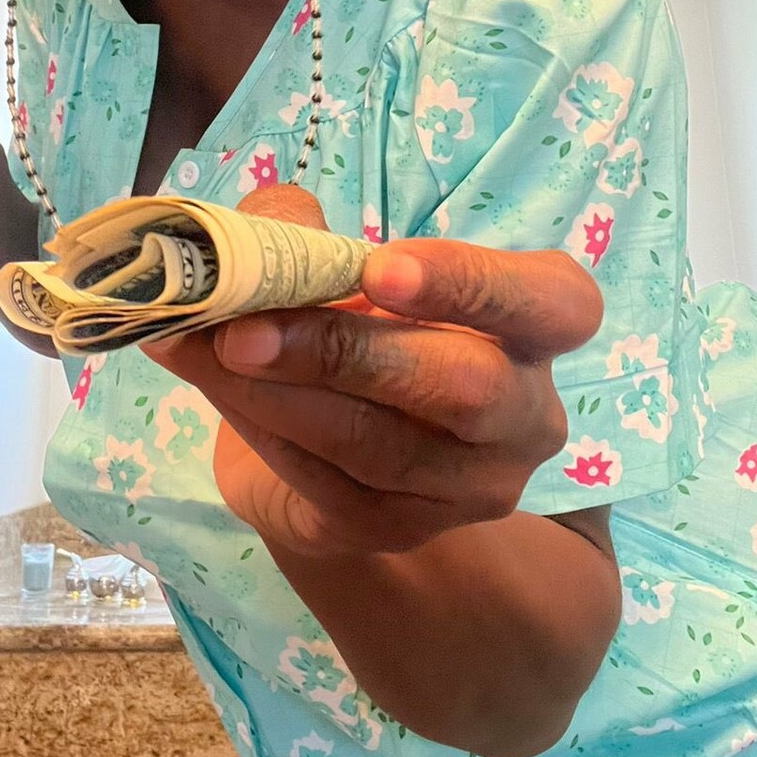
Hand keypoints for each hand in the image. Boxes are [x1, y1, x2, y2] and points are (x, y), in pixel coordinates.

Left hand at [140, 186, 603, 557]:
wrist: (324, 427)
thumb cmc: (354, 314)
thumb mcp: (330, 255)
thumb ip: (299, 228)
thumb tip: (253, 235)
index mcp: (538, 321)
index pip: (553, 305)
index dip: (471, 284)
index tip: (377, 268)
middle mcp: (525, 411)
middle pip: (467, 388)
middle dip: (347, 352)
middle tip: (247, 329)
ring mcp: (470, 484)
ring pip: (382, 445)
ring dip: (280, 393)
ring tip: (203, 346)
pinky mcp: (401, 528)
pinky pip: (330, 483)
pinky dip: (260, 428)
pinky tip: (211, 382)